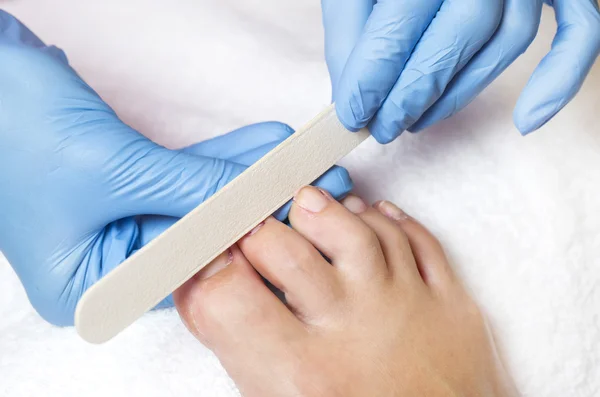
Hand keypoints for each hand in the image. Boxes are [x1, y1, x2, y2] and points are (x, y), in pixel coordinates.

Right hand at [0, 11, 351, 325]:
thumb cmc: (12, 124)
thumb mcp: (111, 167)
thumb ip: (189, 189)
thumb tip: (253, 199)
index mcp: (87, 283)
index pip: (183, 272)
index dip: (242, 241)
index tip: (288, 213)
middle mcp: (103, 262)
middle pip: (195, 238)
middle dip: (251, 204)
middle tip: (305, 184)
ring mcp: (114, 223)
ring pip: (193, 204)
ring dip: (241, 179)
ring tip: (290, 162)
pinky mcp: (123, 188)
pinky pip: (180, 180)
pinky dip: (215, 165)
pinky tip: (256, 152)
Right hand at [175, 188, 517, 395]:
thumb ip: (236, 341)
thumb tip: (201, 284)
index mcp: (303, 373)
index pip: (229, 293)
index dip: (209, 265)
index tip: (212, 257)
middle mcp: (355, 332)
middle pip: (285, 248)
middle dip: (257, 231)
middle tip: (256, 236)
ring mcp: (407, 310)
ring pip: (357, 227)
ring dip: (324, 210)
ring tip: (307, 214)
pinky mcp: (449, 303)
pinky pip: (416, 238)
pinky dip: (387, 219)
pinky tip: (365, 218)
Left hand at [322, 0, 599, 142]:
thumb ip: (351, 30)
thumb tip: (351, 98)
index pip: (399, 25)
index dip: (372, 78)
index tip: (352, 114)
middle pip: (458, 36)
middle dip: (414, 95)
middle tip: (384, 129)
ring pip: (506, 41)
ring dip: (460, 94)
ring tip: (417, 122)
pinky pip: (579, 32)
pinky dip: (559, 79)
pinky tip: (525, 120)